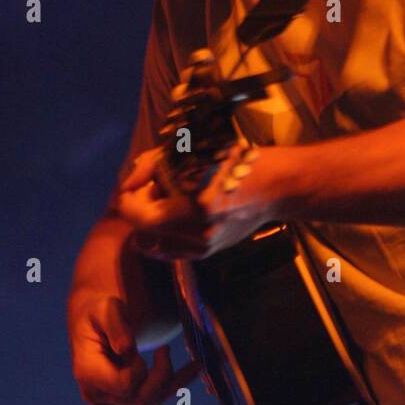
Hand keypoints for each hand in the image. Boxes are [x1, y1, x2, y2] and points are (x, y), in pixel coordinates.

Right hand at [69, 292, 198, 404]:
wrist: (92, 322)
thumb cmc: (99, 312)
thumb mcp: (106, 309)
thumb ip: (116, 327)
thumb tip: (127, 350)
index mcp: (87, 373)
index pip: (124, 384)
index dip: (139, 368)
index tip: (142, 346)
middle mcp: (97, 394)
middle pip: (139, 398)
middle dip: (161, 375)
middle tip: (165, 346)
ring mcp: (112, 402)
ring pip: (150, 402)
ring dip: (173, 381)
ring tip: (192, 361)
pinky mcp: (125, 401)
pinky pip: (155, 398)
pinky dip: (176, 384)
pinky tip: (194, 368)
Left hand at [114, 139, 278, 259]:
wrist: (276, 187)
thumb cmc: (239, 162)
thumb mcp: (196, 152)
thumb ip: (155, 165)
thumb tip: (129, 181)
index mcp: (197, 208)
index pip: (141, 216)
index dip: (128, 199)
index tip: (131, 183)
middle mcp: (199, 235)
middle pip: (145, 228)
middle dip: (140, 205)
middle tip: (151, 184)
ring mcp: (203, 248)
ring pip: (154, 240)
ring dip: (150, 219)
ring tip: (166, 197)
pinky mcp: (207, 253)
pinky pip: (169, 249)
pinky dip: (161, 232)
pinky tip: (172, 212)